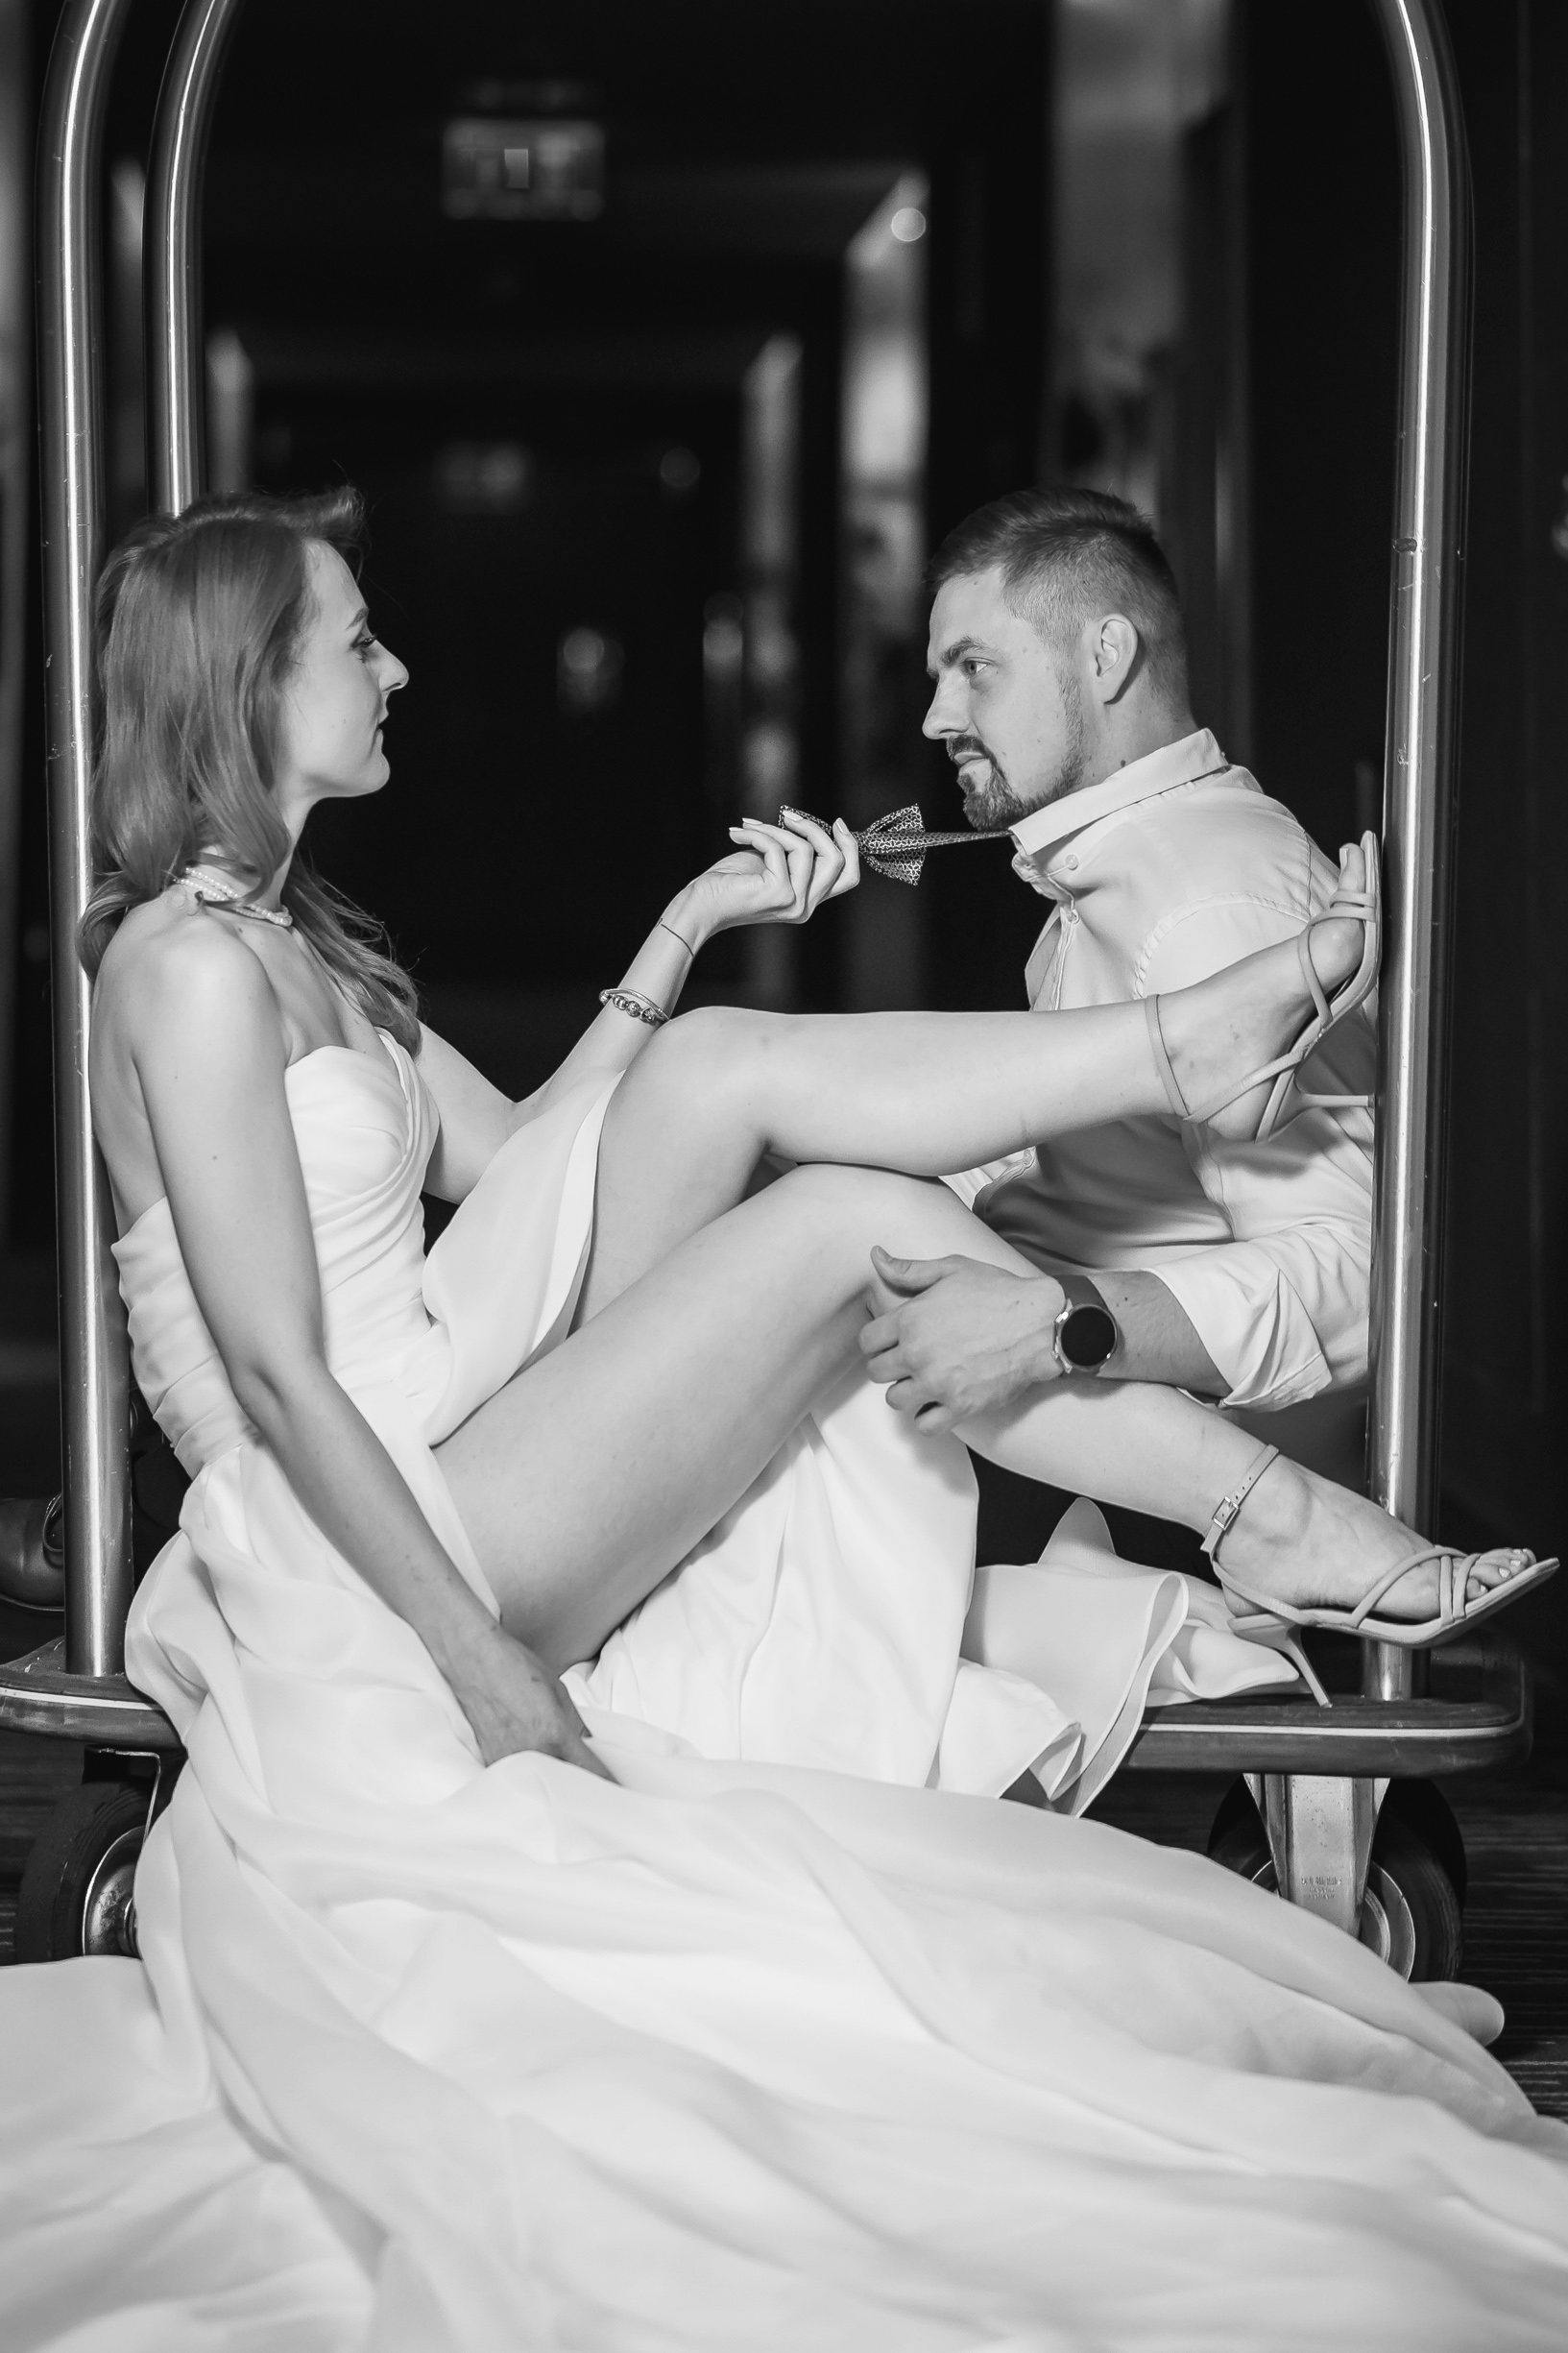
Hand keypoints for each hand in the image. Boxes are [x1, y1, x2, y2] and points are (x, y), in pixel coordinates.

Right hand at [443, 1620, 611, 1778]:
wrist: (475, 1662)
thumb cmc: (518, 1670)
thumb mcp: (560, 1693)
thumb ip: (578, 1727)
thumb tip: (592, 1751)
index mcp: (555, 1736)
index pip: (592, 1773)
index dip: (608, 1784)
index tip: (619, 1791)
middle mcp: (532, 1754)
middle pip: (568, 1787)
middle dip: (584, 1789)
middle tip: (597, 1788)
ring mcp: (509, 1763)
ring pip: (543, 1787)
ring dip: (558, 1787)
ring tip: (568, 1781)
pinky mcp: (491, 1764)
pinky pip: (521, 1780)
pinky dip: (533, 1780)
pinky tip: (539, 1770)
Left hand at [674, 809, 859, 945]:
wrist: (701, 904)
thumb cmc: (730, 883)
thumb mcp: (771, 863)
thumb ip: (794, 852)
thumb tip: (805, 823)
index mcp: (808, 901)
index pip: (847, 877)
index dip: (849, 847)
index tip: (836, 822)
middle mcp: (806, 907)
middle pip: (836, 860)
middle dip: (814, 829)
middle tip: (788, 815)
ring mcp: (794, 903)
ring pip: (805, 849)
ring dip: (774, 828)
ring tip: (749, 827)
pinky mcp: (779, 893)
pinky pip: (778, 848)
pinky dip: (757, 833)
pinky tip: (736, 834)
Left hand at [858, 1247, 1066, 1432]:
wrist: (1042, 1324)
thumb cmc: (999, 1293)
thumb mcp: (952, 1269)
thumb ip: (909, 1270)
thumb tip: (875, 1256)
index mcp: (910, 1319)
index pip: (867, 1341)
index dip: (878, 1341)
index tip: (891, 1342)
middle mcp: (918, 1353)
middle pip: (877, 1372)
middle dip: (890, 1365)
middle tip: (911, 1360)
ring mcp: (938, 1382)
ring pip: (895, 1399)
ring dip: (907, 1391)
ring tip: (925, 1380)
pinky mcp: (960, 1406)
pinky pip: (925, 1425)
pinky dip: (928, 1417)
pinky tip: (938, 1403)